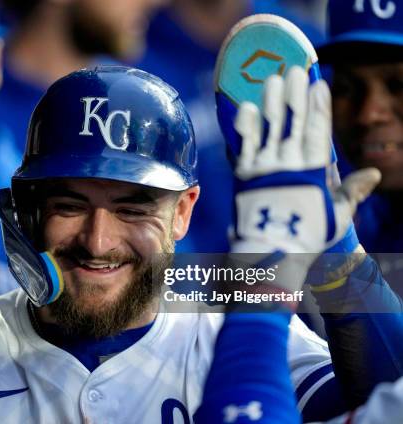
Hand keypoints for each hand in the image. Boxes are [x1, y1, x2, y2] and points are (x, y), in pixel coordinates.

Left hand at [229, 66, 379, 291]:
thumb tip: (374, 173)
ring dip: (271, 101)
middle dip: (295, 94)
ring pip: (269, 127)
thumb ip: (352, 191)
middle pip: (293, 121)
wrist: (272, 253)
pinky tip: (246, 107)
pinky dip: (245, 126)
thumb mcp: (336, 214)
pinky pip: (243, 145)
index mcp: (314, 169)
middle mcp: (289, 162)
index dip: (318, 105)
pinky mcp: (243, 174)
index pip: (318, 129)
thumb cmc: (308, 236)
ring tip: (272, 79)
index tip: (318, 83)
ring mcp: (264, 166)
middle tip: (295, 70)